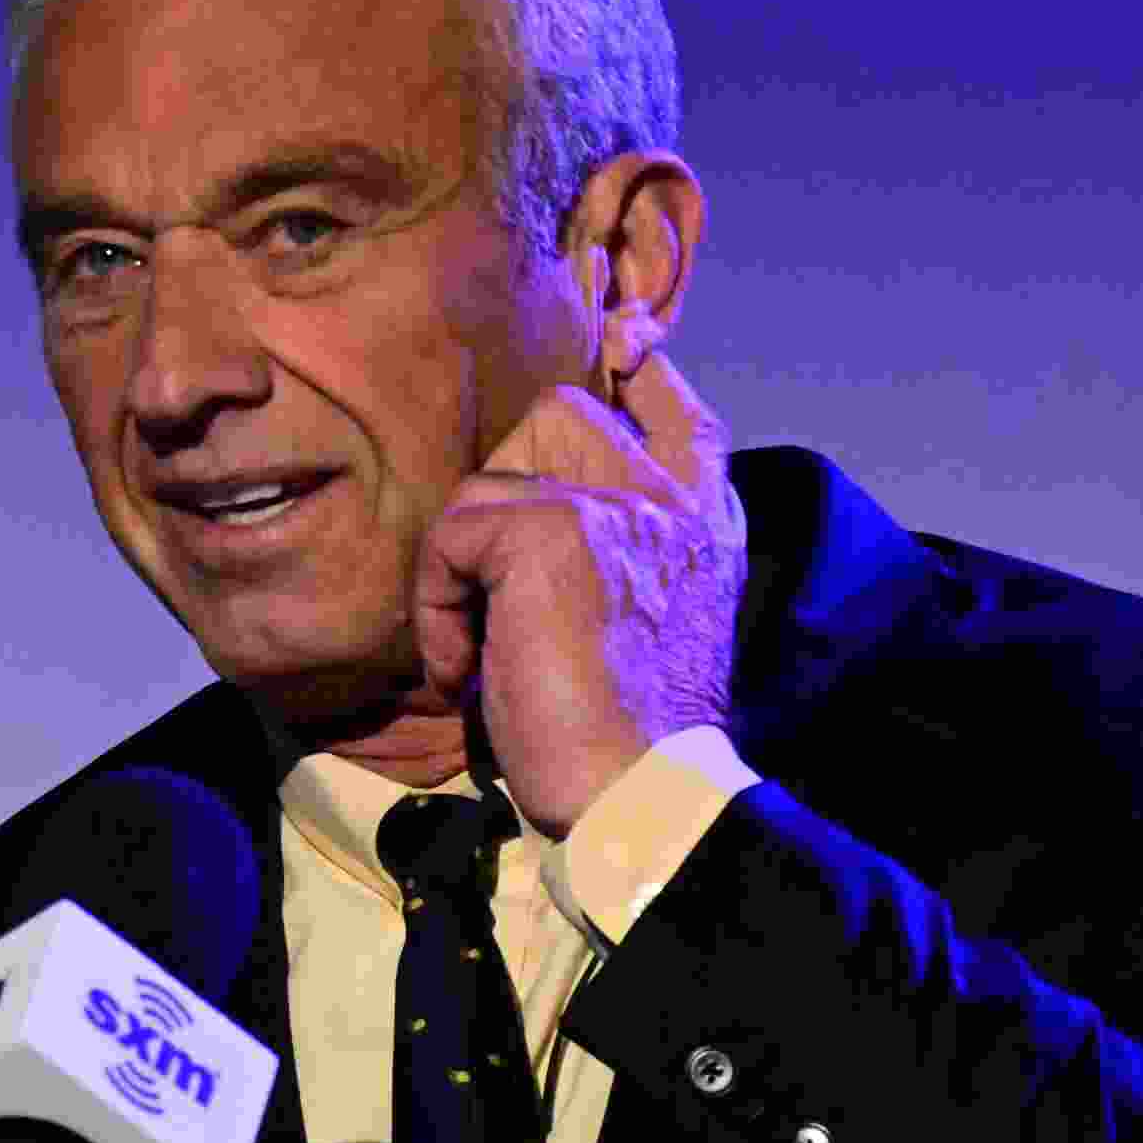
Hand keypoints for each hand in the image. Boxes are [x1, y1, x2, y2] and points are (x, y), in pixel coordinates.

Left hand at [410, 297, 745, 835]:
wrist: (640, 799)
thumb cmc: (624, 736)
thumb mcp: (639, 625)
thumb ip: (620, 549)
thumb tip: (530, 507)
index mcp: (704, 518)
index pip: (673, 401)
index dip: (637, 365)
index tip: (624, 344)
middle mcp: (673, 497)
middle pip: (560, 411)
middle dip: (502, 494)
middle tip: (487, 586)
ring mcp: (617, 504)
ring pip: (491, 477)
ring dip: (461, 570)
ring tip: (481, 651)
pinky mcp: (553, 532)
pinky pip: (454, 532)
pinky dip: (438, 607)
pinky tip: (468, 671)